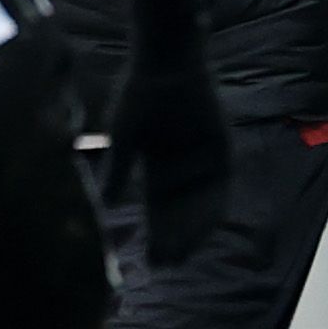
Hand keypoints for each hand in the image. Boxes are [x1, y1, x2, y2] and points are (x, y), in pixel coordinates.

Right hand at [112, 54, 227, 263]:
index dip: (156, 234)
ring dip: (193, 230)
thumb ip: (118, 171)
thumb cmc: (138, 96)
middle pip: (181, 212)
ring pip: (202, 205)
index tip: (149, 259)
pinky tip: (206, 229)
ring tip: (183, 254)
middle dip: (174, 238)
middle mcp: (183, 167)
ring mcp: (205, 160)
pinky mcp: (222, 149)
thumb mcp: (124, 139)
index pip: (158, 208)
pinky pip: (220, 187)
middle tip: (166, 264)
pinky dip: (212, 208)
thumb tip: (105, 204)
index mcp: (157, 166)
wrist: (165, 64)